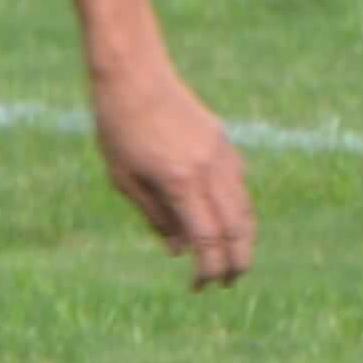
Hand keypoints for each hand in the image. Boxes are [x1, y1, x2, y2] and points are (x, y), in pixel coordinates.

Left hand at [93, 62, 254, 289]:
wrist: (134, 76)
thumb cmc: (118, 129)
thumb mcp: (125, 180)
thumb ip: (156, 217)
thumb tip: (179, 252)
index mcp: (181, 183)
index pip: (208, 240)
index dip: (208, 269)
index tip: (199, 286)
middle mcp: (209, 171)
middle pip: (237, 229)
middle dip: (236, 261)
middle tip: (225, 283)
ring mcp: (222, 155)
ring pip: (245, 207)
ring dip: (243, 238)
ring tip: (232, 260)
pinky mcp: (224, 143)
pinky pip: (240, 184)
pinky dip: (239, 209)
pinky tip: (226, 222)